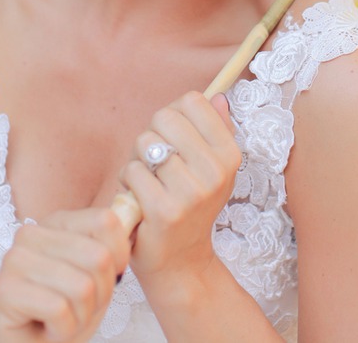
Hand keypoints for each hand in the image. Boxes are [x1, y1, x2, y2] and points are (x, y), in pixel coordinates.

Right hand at [0, 208, 129, 342]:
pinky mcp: (3, 290)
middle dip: (100, 295)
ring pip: (82, 286)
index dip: (119, 256)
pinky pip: (59, 309)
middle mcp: (31, 233)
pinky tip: (49, 331)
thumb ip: (110, 244)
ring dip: (81, 316)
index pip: (106, 221)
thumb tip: (132, 214)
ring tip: (63, 320)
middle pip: (98, 257)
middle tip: (80, 308)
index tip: (107, 280)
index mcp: (56, 222)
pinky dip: (63, 330)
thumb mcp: (97, 276)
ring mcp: (13, 259)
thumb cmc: (66, 313)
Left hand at [120, 91, 240, 286]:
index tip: (174, 137)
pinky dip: (128, 181)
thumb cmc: (192, 207)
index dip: (175, 114)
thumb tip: (216, 96)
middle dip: (153, 134)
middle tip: (157, 161)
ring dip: (138, 160)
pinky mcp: (163, 210)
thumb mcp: (214, 169)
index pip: (193, 101)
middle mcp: (215, 171)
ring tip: (149, 181)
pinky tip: (139, 197)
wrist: (181, 262)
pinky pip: (132, 170)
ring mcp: (190, 192)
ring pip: (145, 143)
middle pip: (165, 116)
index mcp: (229, 154)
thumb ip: (216, 129)